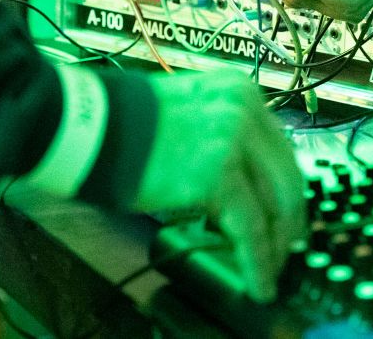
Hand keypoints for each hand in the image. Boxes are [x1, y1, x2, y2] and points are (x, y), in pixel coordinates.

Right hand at [136, 71, 305, 301]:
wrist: (84, 126)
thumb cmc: (121, 124)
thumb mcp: (189, 114)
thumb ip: (223, 138)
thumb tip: (245, 185)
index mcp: (240, 91)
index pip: (280, 150)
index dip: (288, 193)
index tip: (288, 219)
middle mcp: (244, 110)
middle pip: (287, 177)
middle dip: (288, 222)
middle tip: (284, 252)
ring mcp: (233, 139)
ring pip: (274, 206)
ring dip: (274, 247)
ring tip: (269, 273)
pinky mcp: (216, 175)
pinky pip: (250, 229)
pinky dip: (257, 261)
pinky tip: (258, 281)